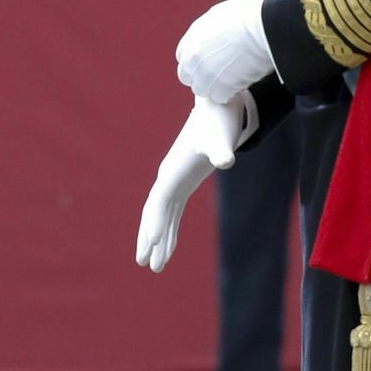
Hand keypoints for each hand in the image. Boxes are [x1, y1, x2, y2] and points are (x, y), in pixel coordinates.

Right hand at [136, 95, 245, 272]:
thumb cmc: (220, 120)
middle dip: (147, 238)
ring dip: (157, 240)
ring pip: (161, 216)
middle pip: (153, 212)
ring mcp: (174, 180)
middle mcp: (168, 177)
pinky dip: (170, 230)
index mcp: (173, 170)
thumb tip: (226, 160)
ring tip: (156, 266)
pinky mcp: (184, 183)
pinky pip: (173, 212)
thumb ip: (221, 150)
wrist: (219, 104)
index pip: (160, 200)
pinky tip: (169, 248)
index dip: (156, 221)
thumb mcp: (222, 137)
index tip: (154, 243)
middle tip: (143, 263)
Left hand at [176, 0, 274, 102]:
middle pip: (187, 76)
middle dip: (201, 77)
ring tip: (233, 79)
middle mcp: (193, 57)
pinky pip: (219, 98)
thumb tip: (215, 34)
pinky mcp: (219, 89)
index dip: (197, 61)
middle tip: (221, 74)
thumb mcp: (220, 14)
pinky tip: (241, 83)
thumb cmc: (250, 16)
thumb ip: (210, 29)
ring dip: (215, 87)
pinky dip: (230, 94)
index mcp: (192, 37)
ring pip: (202, 90)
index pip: (184, 57)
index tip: (210, 62)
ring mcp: (204, 75)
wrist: (263, 28)